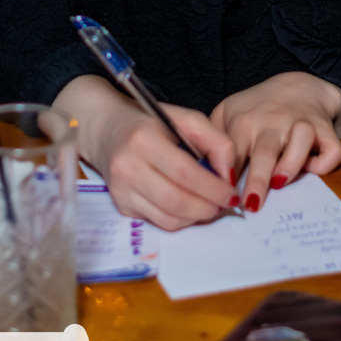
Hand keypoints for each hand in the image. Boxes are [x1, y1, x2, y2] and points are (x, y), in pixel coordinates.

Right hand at [59, 72, 237, 229]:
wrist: (107, 129)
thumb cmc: (149, 122)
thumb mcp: (185, 118)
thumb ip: (216, 141)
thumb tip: (230, 175)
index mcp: (143, 140)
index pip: (186, 173)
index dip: (214, 188)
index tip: (232, 193)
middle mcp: (128, 167)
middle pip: (177, 201)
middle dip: (209, 207)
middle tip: (225, 203)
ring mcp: (122, 190)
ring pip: (169, 218)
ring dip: (198, 217)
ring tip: (211, 204)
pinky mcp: (121, 205)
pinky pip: (159, 222)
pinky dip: (182, 219)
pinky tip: (190, 205)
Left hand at [211, 72, 340, 210]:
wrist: (298, 86)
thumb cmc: (257, 109)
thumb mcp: (227, 114)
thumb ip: (212, 139)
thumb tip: (198, 171)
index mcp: (244, 121)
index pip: (232, 150)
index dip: (226, 174)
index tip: (221, 196)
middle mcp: (272, 121)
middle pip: (265, 150)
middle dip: (258, 179)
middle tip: (251, 205)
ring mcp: (300, 123)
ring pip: (300, 140)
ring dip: (292, 163)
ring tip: (280, 183)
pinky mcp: (324, 129)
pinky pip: (331, 147)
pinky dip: (326, 162)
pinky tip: (313, 169)